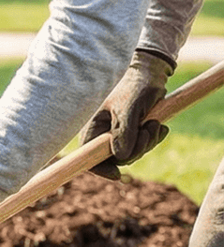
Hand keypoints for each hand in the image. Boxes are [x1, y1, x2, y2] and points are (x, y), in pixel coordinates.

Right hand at [79, 50, 173, 179]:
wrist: (151, 71)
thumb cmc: (135, 85)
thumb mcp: (128, 108)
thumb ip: (123, 132)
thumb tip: (122, 156)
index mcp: (93, 127)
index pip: (88, 157)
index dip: (100, 169)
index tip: (118, 175)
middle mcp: (103, 133)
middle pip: (116, 158)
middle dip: (137, 149)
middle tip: (149, 130)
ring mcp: (118, 133)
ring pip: (132, 153)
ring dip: (148, 142)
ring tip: (155, 123)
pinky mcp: (133, 131)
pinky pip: (143, 146)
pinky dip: (153, 138)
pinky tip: (159, 125)